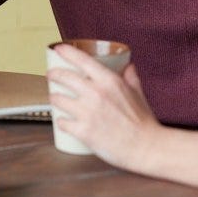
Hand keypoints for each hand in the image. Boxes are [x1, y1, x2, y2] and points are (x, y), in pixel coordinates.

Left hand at [46, 45, 162, 170]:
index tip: (59, 48)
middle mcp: (96, 93)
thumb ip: (131, 77)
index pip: (82, 59)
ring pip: (58, 99)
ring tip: (56, 99)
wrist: (145, 147)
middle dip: (54, 74)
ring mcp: (88, 112)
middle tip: (51, 75)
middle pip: (64, 77)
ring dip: (54, 98)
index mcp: (110, 81)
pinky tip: (63, 121)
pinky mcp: (83, 131)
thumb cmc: (143, 122)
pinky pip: (62, 122)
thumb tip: (128, 66)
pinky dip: (61, 121)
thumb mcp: (138, 92)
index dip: (67, 52)